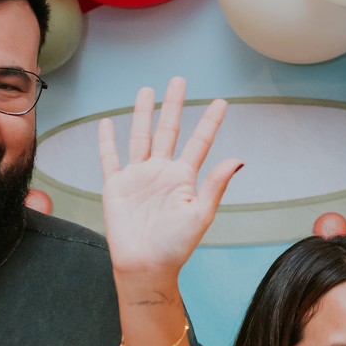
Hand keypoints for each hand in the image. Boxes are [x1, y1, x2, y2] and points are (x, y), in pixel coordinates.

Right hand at [99, 79, 241, 282]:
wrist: (145, 266)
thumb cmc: (175, 246)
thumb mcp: (200, 213)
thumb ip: (215, 184)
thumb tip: (238, 159)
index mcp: (184, 178)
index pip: (199, 142)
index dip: (209, 122)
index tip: (221, 102)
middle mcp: (161, 172)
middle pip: (168, 130)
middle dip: (173, 105)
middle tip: (178, 79)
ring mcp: (138, 177)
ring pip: (140, 136)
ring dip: (143, 113)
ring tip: (147, 90)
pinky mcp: (115, 185)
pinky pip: (110, 158)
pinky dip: (107, 140)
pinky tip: (108, 122)